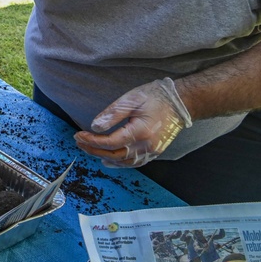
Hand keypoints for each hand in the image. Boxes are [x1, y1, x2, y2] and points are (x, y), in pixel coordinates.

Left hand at [74, 77, 192, 167]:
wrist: (181, 104)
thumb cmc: (156, 98)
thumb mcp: (131, 99)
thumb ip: (113, 113)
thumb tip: (95, 126)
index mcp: (140, 132)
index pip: (110, 142)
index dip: (92, 141)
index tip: (79, 135)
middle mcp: (146, 146)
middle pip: (114, 155)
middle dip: (94, 150)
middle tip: (79, 142)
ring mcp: (152, 152)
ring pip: (123, 162)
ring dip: (104, 157)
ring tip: (88, 149)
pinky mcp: (154, 152)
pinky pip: (133, 163)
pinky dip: (118, 163)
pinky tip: (108, 160)